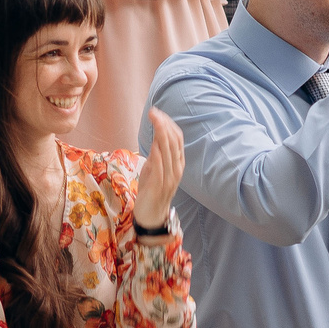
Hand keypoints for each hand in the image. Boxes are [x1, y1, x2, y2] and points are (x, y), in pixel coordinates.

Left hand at [134, 109, 184, 229]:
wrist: (151, 215)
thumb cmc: (152, 189)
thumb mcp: (154, 167)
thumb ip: (156, 153)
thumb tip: (155, 135)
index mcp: (177, 163)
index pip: (177, 138)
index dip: (168, 124)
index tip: (157, 112)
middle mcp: (176, 169)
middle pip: (173, 142)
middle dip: (164, 125)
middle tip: (154, 112)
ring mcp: (170, 178)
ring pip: (169, 152)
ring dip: (161, 134)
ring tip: (154, 120)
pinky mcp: (160, 187)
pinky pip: (161, 168)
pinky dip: (159, 154)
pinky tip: (154, 143)